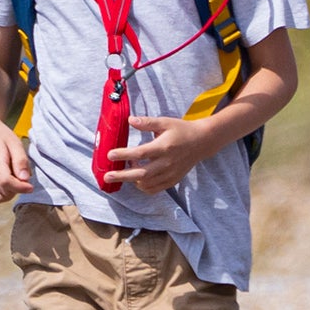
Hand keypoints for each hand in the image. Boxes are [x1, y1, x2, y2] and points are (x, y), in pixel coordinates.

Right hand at [0, 117, 33, 203]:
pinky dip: (2, 192)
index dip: (21, 188)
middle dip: (17, 190)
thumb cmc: (2, 137)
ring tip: (14, 178)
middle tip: (22, 178)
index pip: (6, 183)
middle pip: (3, 194)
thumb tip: (25, 179)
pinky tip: (7, 180)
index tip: (31, 186)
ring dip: (10, 193)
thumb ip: (21, 161)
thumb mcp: (15, 144)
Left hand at [109, 117, 223, 194]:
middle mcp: (167, 163)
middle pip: (141, 173)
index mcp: (164, 147)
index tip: (109, 155)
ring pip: (146, 183)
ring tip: (126, 172)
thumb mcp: (165, 122)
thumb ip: (147, 122)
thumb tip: (129, 120)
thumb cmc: (182, 130)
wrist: (202, 142)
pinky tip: (138, 179)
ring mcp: (170, 173)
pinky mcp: (173, 180)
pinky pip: (154, 188)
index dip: (124, 155)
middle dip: (122, 176)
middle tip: (107, 176)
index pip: (140, 153)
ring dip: (132, 180)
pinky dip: (143, 186)